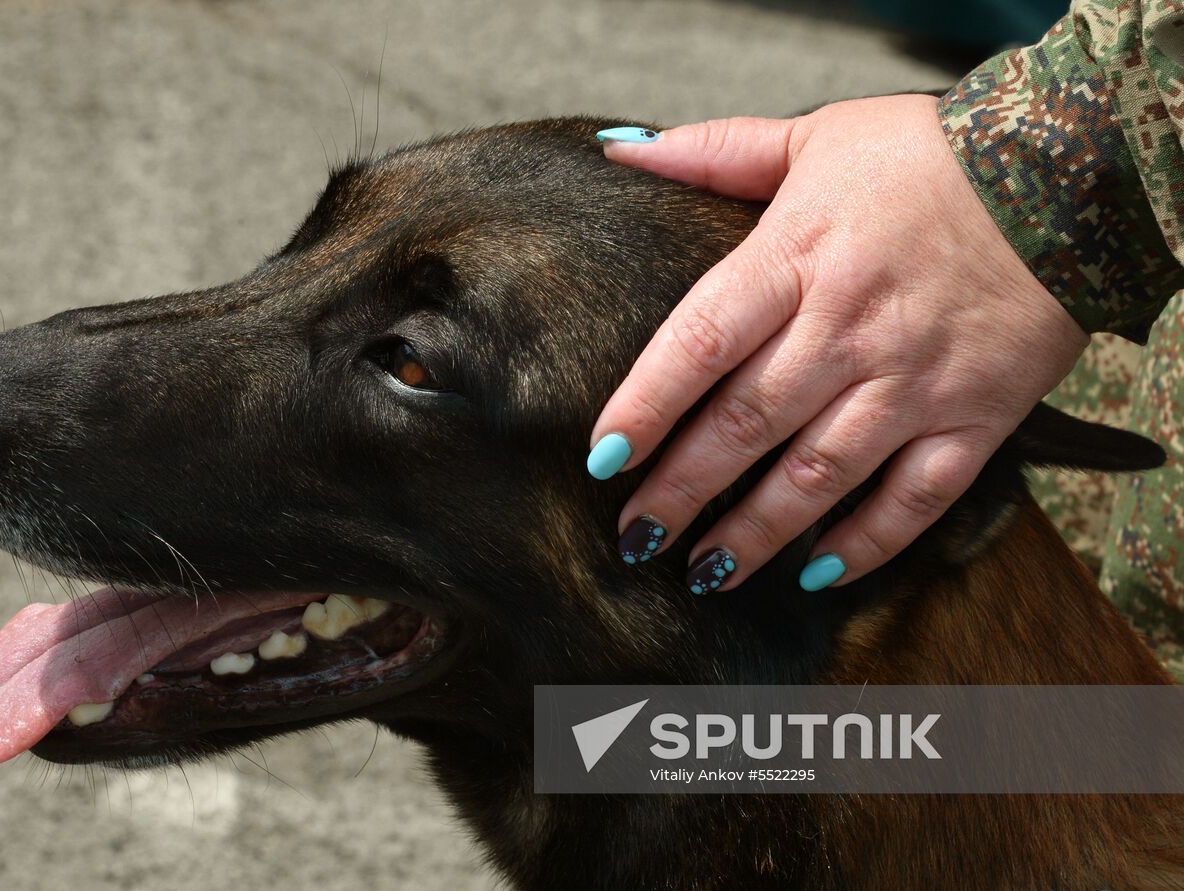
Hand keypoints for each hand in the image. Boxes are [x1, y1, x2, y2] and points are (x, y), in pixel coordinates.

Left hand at [590, 94, 1088, 592]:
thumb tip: (621, 152)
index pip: (699, 343)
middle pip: (745, 424)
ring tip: (704, 573)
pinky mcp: (976, 417)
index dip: (644, 407)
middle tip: (636, 536)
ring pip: (819, 476)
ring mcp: (914, 381)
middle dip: (681, 490)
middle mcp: (848, 329)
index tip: (602, 458)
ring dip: (756, 534)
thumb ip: (715, 152)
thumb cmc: (925, 155)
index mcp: (796, 258)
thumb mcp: (814, 136)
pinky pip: (917, 497)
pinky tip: (816, 573)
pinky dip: (868, 542)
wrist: (1069, 170)